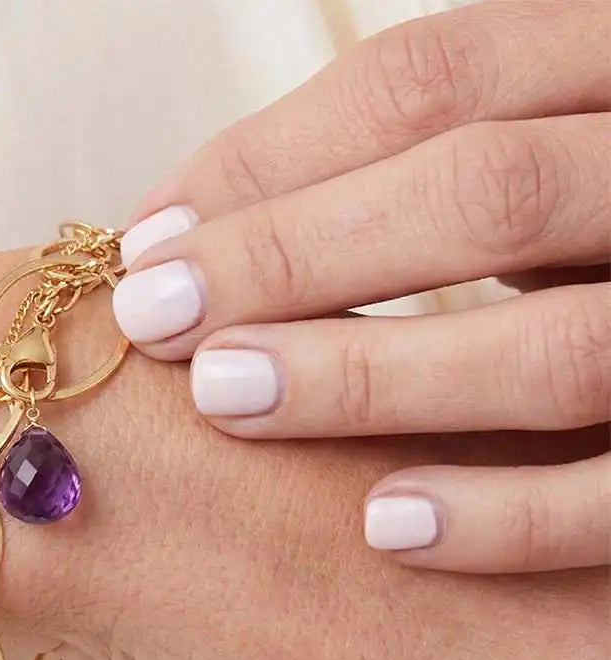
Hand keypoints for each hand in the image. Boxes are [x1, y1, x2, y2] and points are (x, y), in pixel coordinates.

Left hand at [110, 0, 610, 574]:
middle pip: (481, 189)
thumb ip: (422, 184)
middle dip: (293, 253)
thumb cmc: (602, 261)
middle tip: (153, 313)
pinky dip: (508, 516)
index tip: (149, 235)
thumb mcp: (542, 185)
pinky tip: (382, 525)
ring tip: (223, 398)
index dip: (272, 155)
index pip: (435, 79)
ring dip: (368, 375)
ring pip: (555, 343)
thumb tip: (205, 223)